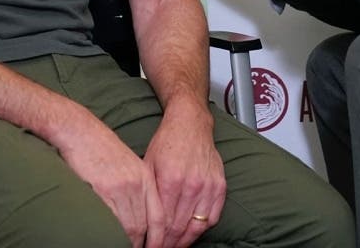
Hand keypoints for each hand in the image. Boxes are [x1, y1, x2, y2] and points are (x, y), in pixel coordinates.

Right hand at [56, 114, 165, 247]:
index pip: (158, 218)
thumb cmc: (100, 149)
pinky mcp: (101, 190)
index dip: (158, 239)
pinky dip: (110, 235)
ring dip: (126, 242)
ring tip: (120, 247)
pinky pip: (110, 221)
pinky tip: (106, 239)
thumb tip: (139, 220)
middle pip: (143, 227)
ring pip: (127, 228)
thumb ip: (137, 190)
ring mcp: (119, 188)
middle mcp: (136, 185)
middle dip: (141, 244)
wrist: (79, 131)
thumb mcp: (128, 166)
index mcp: (145, 178)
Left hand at [144, 103, 225, 247]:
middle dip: (167, 244)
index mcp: (170, 180)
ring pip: (196, 227)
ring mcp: (208, 186)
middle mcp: (191, 185)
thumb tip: (140, 221)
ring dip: (184, 241)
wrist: (190, 123)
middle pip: (178, 228)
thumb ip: (147, 193)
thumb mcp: (148, 164)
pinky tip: (191, 233)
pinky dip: (202, 229)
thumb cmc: (166, 142)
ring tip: (174, 247)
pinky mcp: (220, 186)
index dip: (155, 241)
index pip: (163, 223)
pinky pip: (213, 217)